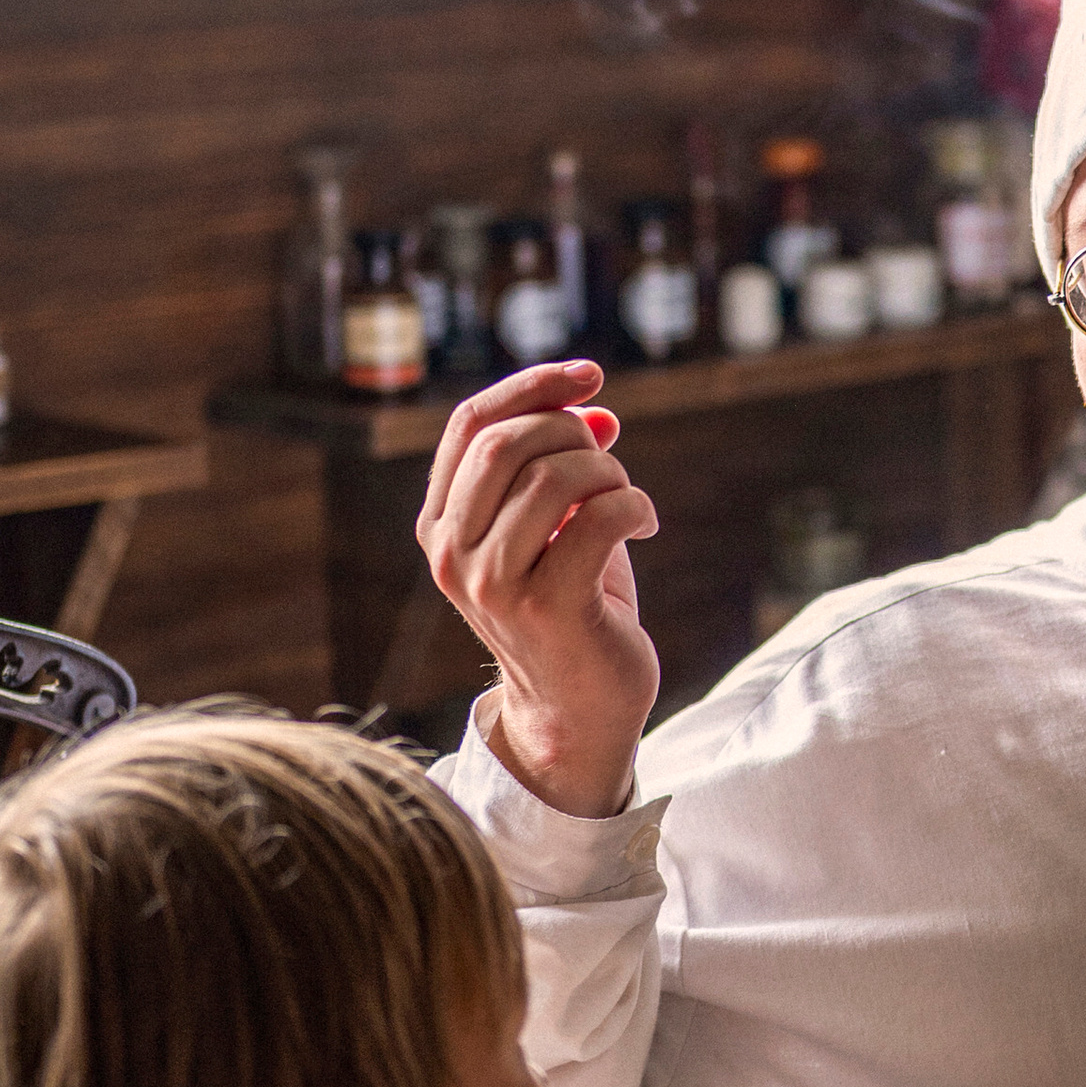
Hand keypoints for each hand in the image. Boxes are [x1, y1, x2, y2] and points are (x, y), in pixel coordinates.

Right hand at [417, 365, 659, 815]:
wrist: (578, 712)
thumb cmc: (571, 609)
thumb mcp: (552, 529)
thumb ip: (557, 466)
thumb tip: (593, 404)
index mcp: (441, 527)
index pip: (471, 425)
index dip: (533, 385)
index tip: (590, 374)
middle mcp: (453, 555)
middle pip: (508, 442)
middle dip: (573, 430)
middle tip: (610, 458)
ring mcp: (494, 584)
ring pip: (556, 477)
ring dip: (610, 473)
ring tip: (625, 501)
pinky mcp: (547, 608)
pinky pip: (600, 516)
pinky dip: (635, 505)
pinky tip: (644, 524)